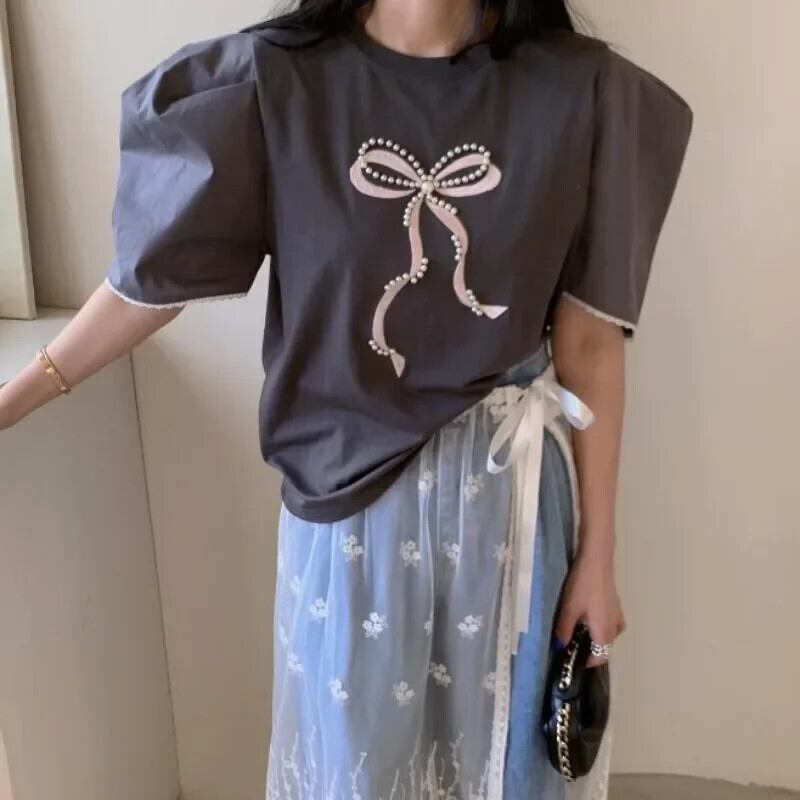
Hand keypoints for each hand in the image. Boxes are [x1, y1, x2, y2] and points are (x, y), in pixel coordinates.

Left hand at [554, 551, 625, 666]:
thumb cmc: (582, 586)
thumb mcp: (569, 609)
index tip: (573, 661)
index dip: (588, 663)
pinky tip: (591, 617)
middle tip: (573, 646)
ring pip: (610, 635)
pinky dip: (604, 627)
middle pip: (606, 647)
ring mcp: (617, 614)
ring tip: (580, 632)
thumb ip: (564, 630)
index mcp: (604, 631)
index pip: (600, 657)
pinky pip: (613, 623)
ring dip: (598, 639)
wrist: (597, 561)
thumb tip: (559, 647)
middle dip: (592, 651)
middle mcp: (615, 626)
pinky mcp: (616, 603)